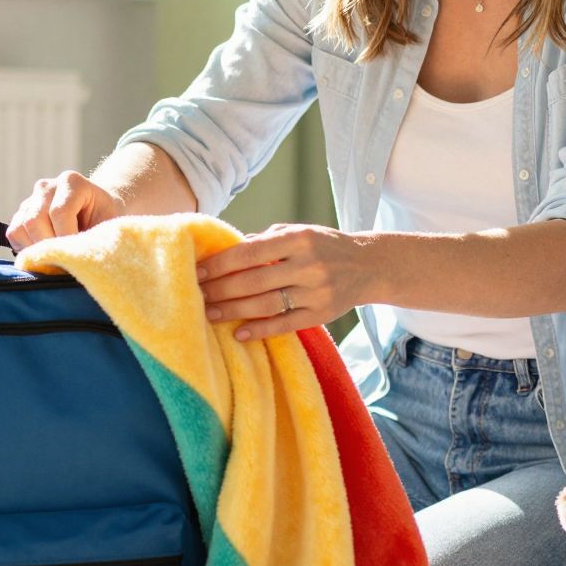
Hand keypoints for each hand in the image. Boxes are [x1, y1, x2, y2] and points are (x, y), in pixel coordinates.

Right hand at [6, 169, 132, 251]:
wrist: (97, 211)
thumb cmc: (105, 219)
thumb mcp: (108, 224)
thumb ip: (94, 237)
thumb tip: (76, 260)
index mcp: (72, 182)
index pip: (59, 212)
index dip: (66, 238)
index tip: (77, 254)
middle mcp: (47, 186)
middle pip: (35, 221)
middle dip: (50, 246)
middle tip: (66, 259)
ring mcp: (31, 199)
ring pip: (21, 228)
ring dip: (37, 249)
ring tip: (58, 255)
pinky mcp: (20, 213)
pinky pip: (14, 234)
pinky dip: (26, 248)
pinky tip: (46, 250)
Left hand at [195, 224, 374, 340]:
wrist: (368, 266)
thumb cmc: (325, 246)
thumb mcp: (299, 232)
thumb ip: (266, 240)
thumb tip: (227, 250)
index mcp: (299, 239)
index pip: (249, 252)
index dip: (220, 263)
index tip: (198, 272)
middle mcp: (308, 265)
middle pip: (253, 281)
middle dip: (220, 289)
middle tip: (197, 295)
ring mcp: (316, 292)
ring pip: (266, 305)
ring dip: (233, 311)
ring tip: (209, 314)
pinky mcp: (322, 314)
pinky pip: (285, 325)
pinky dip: (260, 330)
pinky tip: (239, 333)